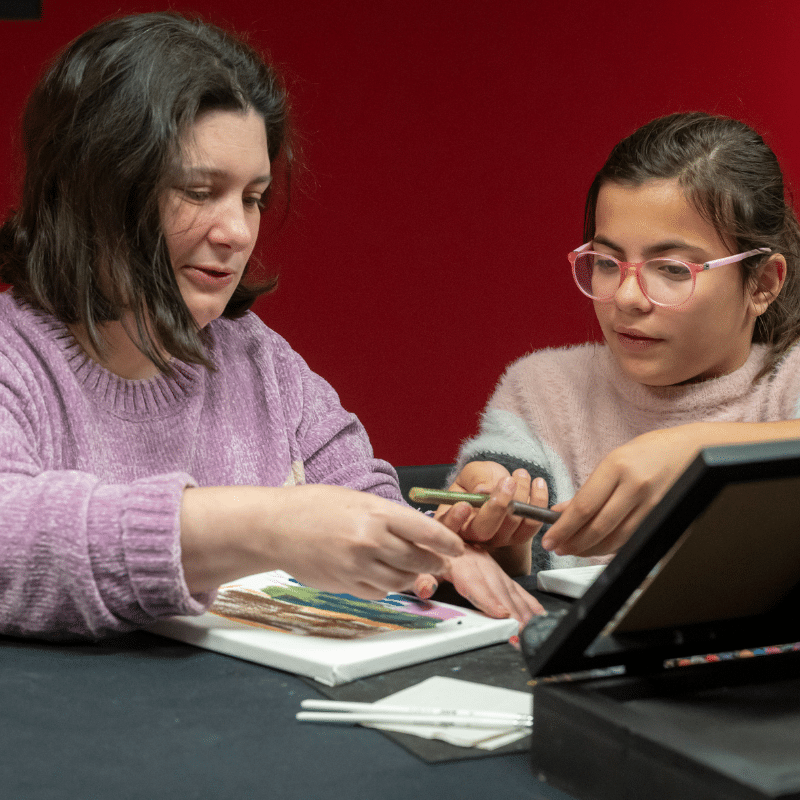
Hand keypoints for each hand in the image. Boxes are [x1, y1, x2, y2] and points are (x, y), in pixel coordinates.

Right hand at [180, 484, 464, 598]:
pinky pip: (380, 592)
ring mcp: (358, 567)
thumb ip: (388, 516)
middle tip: (441, 561)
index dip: (447, 542)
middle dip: (435, 562)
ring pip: (403, 580)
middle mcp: (370, 541)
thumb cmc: (313, 506)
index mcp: (375, 513)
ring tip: (415, 568)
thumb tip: (417, 532)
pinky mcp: (346, 585)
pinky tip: (386, 576)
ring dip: (414, 576)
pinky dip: (389, 586)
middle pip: (419, 559)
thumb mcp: (356, 499)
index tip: (457, 547)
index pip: (425, 532)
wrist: (274, 527)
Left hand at [413, 544, 543, 624]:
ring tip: (531, 628)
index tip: (500, 613)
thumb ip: (419, 578)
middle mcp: (476, 560)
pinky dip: (528, 601)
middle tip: (520, 631)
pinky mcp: (496, 569)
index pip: (472, 581)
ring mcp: (488, 564)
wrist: (430, 536)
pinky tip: (537, 614)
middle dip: (510, 610)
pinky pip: (514, 586)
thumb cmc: (424, 552)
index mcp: (455, 559)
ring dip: (521, 608)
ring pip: (508, 587)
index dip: (487, 598)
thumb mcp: (415, 564)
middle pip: (495, 587)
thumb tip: (426, 588)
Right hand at [438, 461, 548, 549]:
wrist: (500, 482)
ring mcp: (498, 539)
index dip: (454, 520)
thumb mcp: (472, 472)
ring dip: (520, 496)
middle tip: (507, 481)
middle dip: (498, 506)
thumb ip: (475, 479)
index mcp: (455, 519)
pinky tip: (538, 483)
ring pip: (510, 525)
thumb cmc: (480, 478)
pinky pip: (532, 524)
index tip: (464, 505)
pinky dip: (538, 502)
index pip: (448, 528)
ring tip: (520, 474)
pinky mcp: (519, 537)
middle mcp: (475, 535)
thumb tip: (483, 490)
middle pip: (484, 531)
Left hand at [541, 426, 703, 556]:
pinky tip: (597, 546)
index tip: (549, 538)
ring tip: (572, 549)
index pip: (584, 506)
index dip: (563, 527)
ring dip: (590, 549)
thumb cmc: (648, 451)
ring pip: (615, 539)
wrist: (692, 449)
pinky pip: (631, 539)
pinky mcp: (662, 516)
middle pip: (598, 527)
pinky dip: (611, 546)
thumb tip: (561, 511)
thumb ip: (587, 489)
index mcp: (617, 466)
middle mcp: (635, 486)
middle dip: (573, 543)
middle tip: (556, 548)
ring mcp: (651, 503)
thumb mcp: (613, 461)